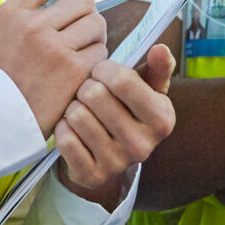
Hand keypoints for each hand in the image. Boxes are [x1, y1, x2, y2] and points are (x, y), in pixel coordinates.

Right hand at [0, 0, 108, 134]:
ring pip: (97, 24)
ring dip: (95, 38)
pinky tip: (80, 74)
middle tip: (82, 34)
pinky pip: (101, 52)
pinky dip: (96, 62)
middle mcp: (32, 26)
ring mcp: (53, 48)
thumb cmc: (5, 78)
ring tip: (79, 54)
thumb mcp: (3, 34)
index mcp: (12, 13)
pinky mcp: (73, 70)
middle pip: (83, 0)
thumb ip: (33, 12)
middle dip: (89, 15)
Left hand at [55, 47, 176, 208]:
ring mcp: (117, 163)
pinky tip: (71, 128)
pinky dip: (62, 128)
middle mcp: (143, 145)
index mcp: (162, 119)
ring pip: (76, 115)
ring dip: (72, 107)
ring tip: (80, 110)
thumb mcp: (147, 90)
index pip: (121, 79)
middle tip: (88, 93)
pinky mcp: (92, 175)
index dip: (103, 69)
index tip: (100, 72)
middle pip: (94, 95)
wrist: (109, 160)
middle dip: (85, 87)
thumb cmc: (127, 112)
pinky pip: (65, 138)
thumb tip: (160, 48)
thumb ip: (156, 68)